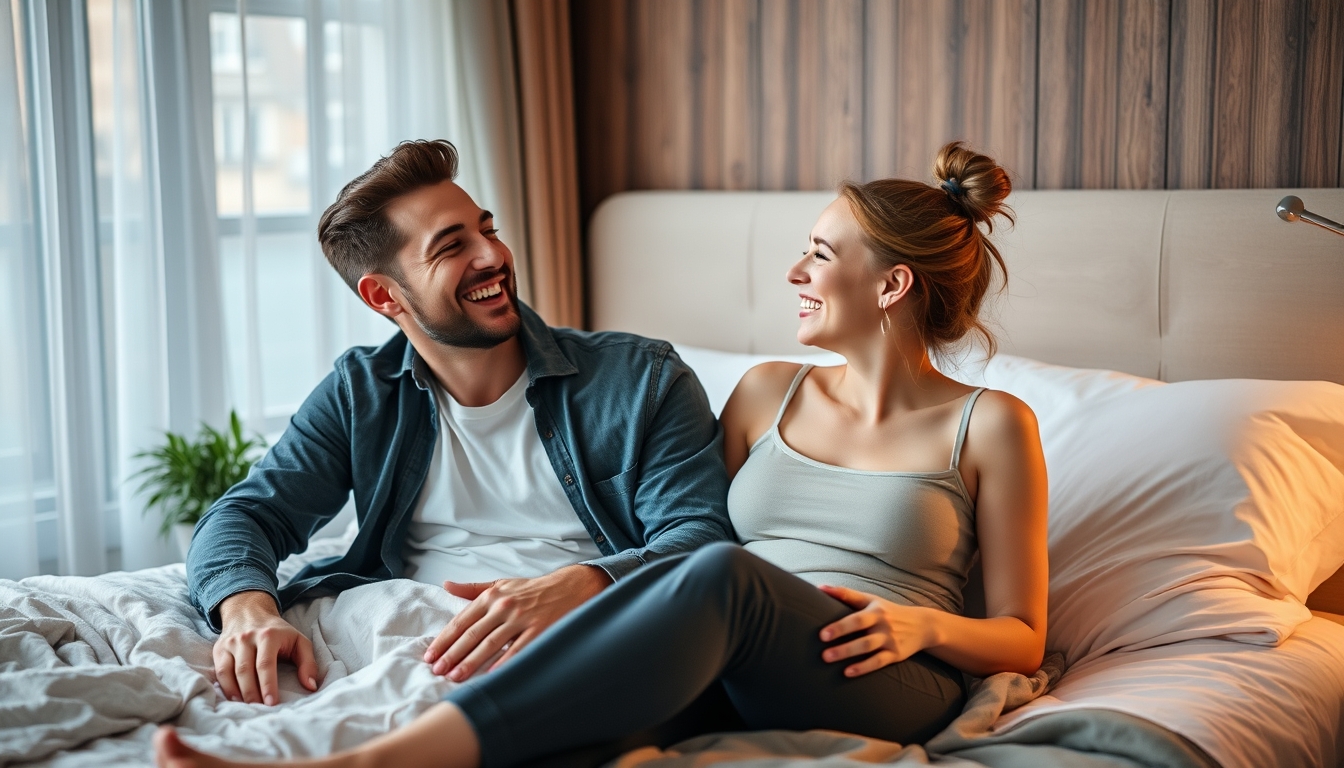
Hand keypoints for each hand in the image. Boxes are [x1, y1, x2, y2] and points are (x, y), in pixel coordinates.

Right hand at [214, 590, 318, 705]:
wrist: (250, 611)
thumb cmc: (278, 632)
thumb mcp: (299, 641)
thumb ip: (308, 663)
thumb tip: (311, 686)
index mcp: (268, 636)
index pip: (265, 664)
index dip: (268, 685)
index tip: (272, 703)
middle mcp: (246, 638)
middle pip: (246, 670)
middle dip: (252, 693)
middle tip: (260, 710)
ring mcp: (230, 643)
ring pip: (230, 672)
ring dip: (238, 693)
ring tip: (248, 707)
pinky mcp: (219, 649)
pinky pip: (219, 672)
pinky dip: (225, 688)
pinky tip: (235, 699)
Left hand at [424, 564, 610, 680]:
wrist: (568, 587)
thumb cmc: (531, 589)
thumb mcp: (501, 584)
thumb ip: (472, 589)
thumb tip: (446, 585)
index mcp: (491, 596)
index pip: (461, 621)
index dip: (444, 639)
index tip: (431, 655)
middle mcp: (504, 607)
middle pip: (472, 635)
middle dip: (452, 655)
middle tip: (437, 671)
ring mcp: (521, 619)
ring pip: (490, 644)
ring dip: (471, 662)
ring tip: (455, 677)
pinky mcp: (538, 630)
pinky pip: (517, 650)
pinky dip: (503, 663)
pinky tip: (490, 676)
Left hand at [817, 584, 934, 677]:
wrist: (922, 625)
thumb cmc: (888, 611)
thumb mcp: (871, 600)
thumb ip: (846, 595)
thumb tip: (819, 588)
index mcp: (875, 609)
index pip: (856, 616)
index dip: (839, 625)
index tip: (822, 633)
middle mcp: (883, 624)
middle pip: (860, 631)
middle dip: (842, 639)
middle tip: (822, 648)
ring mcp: (890, 639)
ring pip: (867, 647)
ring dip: (847, 653)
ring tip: (827, 659)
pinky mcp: (895, 655)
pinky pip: (878, 662)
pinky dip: (863, 667)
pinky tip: (848, 672)